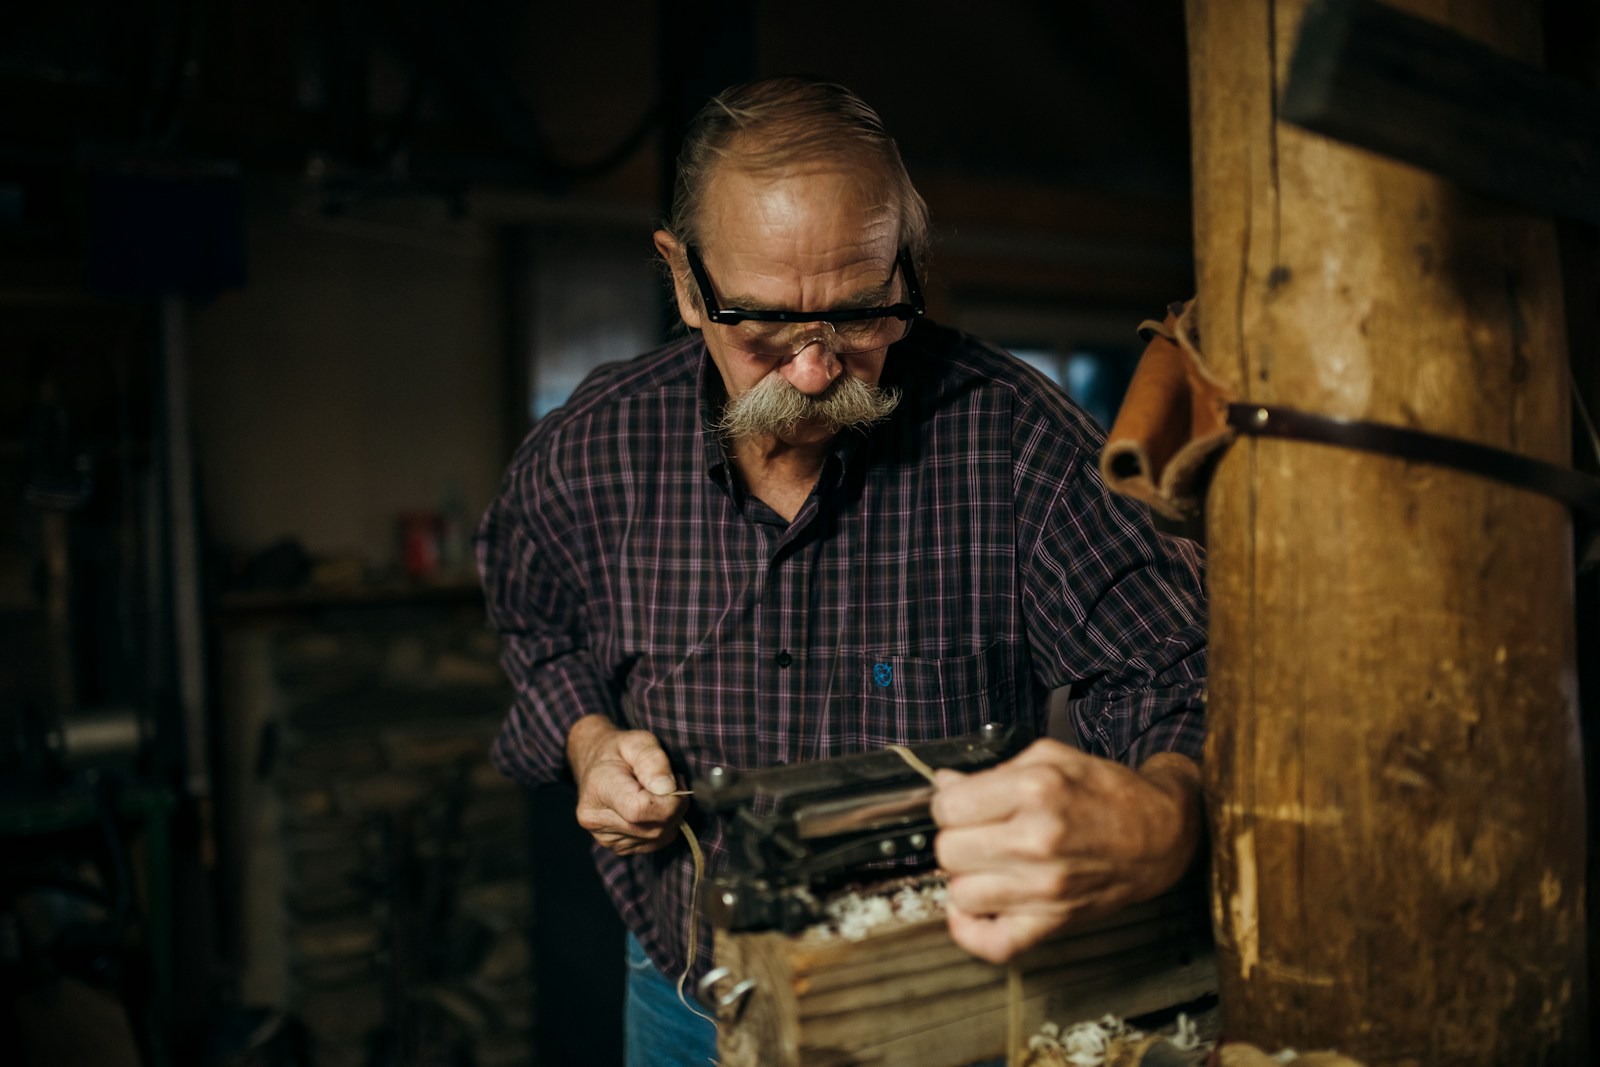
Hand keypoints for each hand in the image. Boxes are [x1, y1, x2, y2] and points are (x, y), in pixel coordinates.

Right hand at [566, 714, 687, 855]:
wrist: (596, 765)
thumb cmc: (619, 751)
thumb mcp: (638, 741)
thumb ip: (653, 760)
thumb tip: (668, 788)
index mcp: (598, 788)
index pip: (639, 809)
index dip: (668, 799)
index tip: (673, 780)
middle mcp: (596, 819)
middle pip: (653, 827)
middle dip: (674, 806)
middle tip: (671, 784)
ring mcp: (604, 837)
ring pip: (657, 838)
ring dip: (670, 817)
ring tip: (660, 794)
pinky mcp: (616, 847)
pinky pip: (653, 844)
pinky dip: (662, 826)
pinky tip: (653, 809)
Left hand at [930, 738, 1200, 963]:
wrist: (1161, 836)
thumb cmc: (1106, 793)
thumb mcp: (1051, 758)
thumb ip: (992, 771)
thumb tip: (944, 785)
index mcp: (1035, 790)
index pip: (948, 807)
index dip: (949, 804)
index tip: (963, 805)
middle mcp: (1037, 841)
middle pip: (948, 851)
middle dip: (956, 838)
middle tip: (978, 832)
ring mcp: (1044, 889)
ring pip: (961, 895)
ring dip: (966, 878)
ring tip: (985, 864)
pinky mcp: (1053, 922)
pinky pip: (993, 944)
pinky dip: (972, 931)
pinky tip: (977, 906)